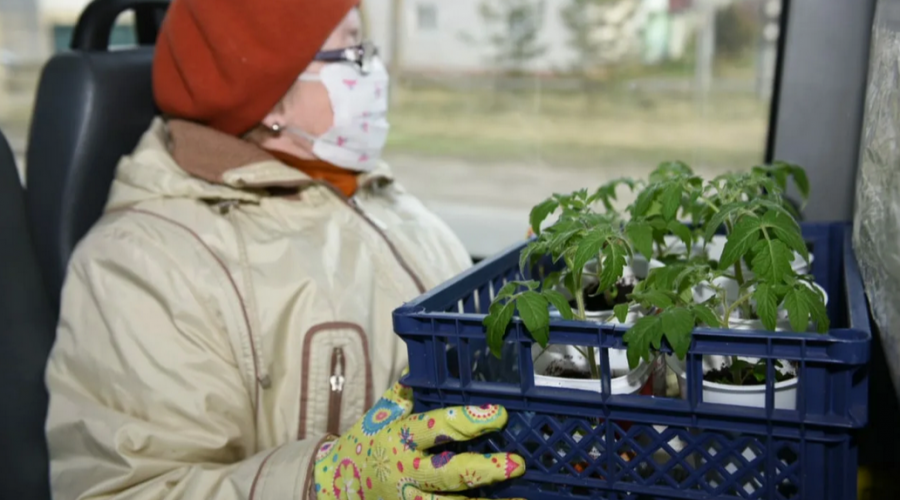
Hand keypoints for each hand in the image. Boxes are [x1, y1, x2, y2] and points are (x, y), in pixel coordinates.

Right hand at [313, 378, 525, 499]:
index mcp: (399, 438)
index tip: (499, 415)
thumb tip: (428, 361)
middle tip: (516, 463)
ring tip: (520, 498)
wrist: (334, 486)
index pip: (437, 427)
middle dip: (485, 470)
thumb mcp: (382, 414)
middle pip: (449, 475)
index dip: (469, 421)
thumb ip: (406, 391)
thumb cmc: (367, 442)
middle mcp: (405, 472)